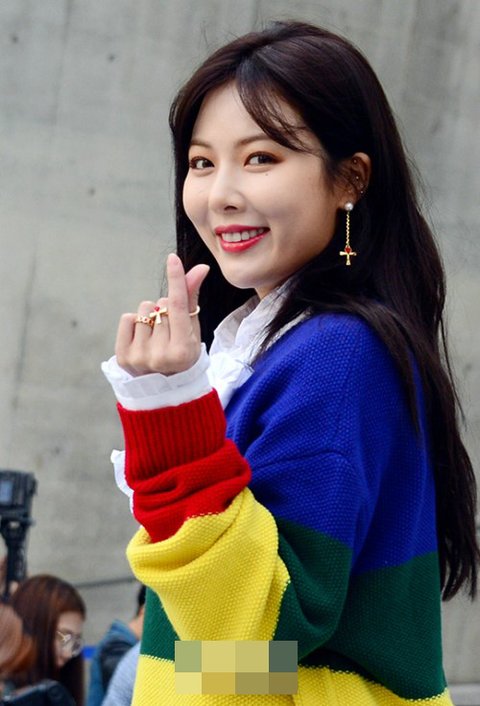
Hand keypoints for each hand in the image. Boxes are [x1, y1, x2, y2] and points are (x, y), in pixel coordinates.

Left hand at [116, 253, 208, 375]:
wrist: (165, 389)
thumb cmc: (182, 353)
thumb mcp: (192, 330)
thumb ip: (192, 297)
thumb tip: (200, 268)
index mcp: (183, 351)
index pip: (179, 307)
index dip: (177, 280)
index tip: (173, 259)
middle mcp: (160, 355)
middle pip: (161, 305)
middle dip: (166, 309)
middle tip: (169, 330)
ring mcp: (140, 358)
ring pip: (144, 309)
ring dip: (150, 315)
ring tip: (155, 335)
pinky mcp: (123, 357)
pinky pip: (127, 318)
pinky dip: (134, 322)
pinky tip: (142, 337)